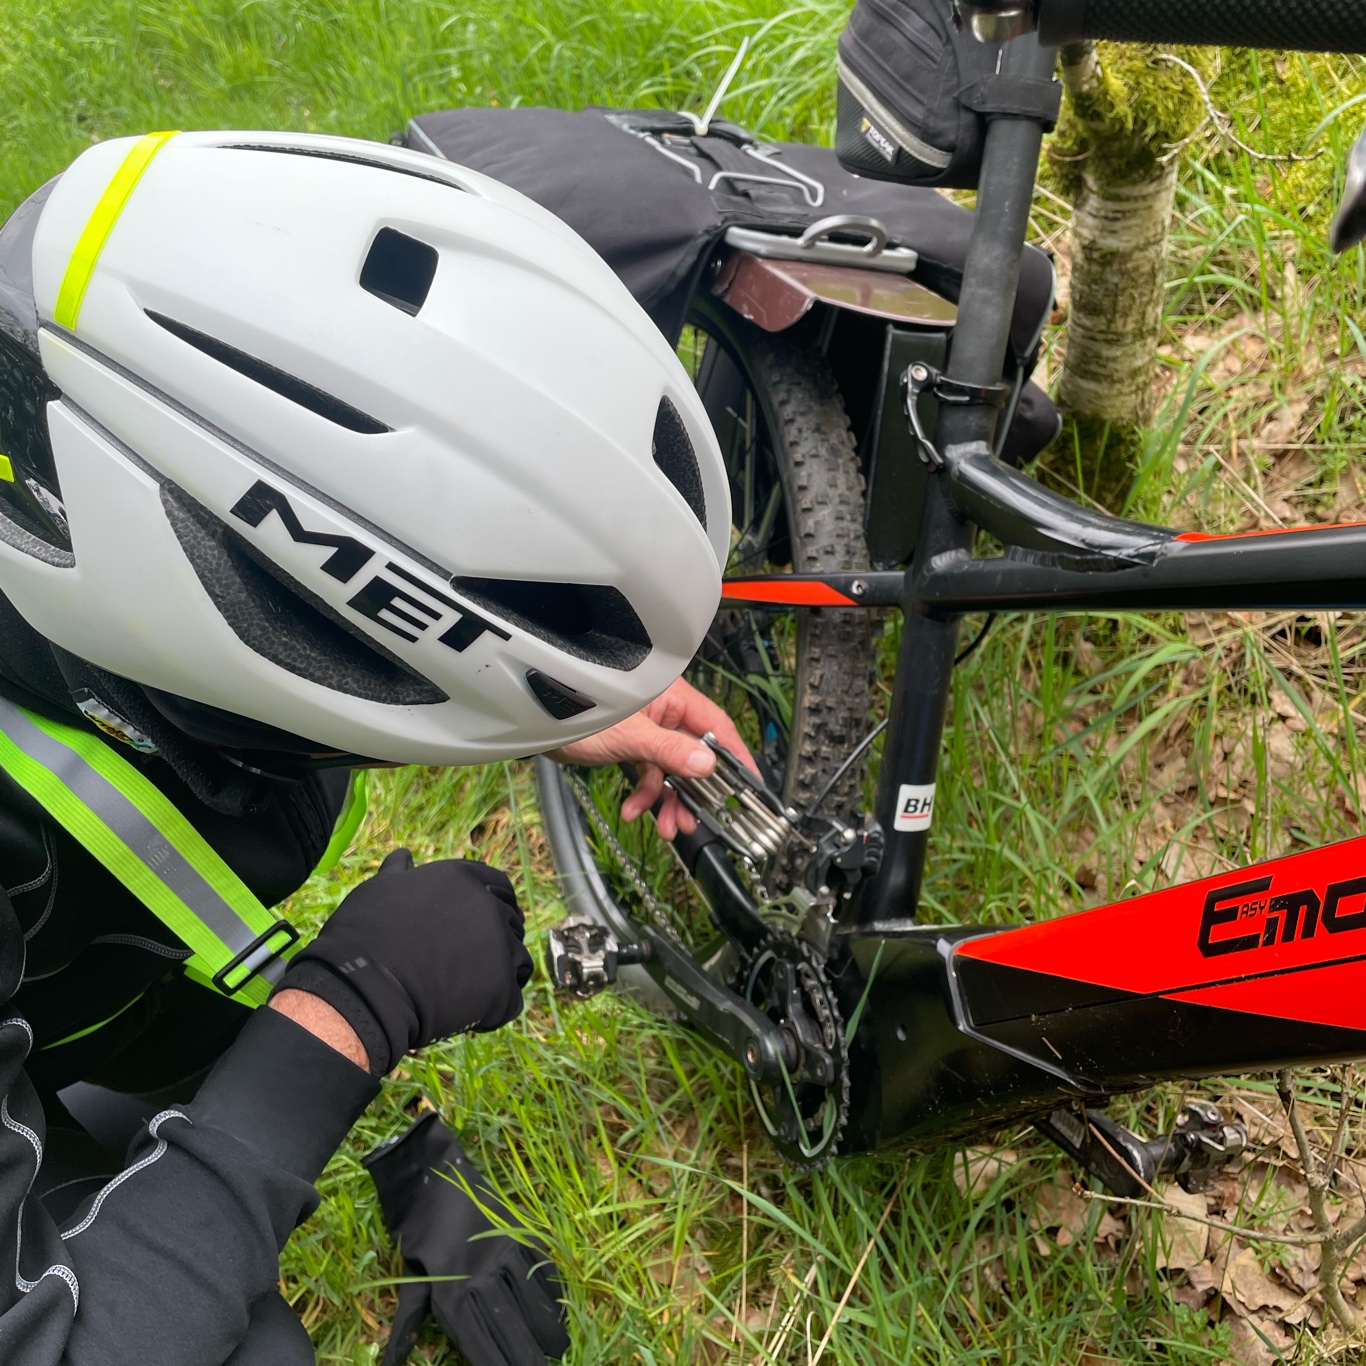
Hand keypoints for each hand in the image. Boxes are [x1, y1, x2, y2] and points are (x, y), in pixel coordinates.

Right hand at [271, 849, 532, 1074]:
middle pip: (512, 923)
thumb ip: (400, 873)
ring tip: (468, 993)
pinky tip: (465, 1015)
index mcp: (463, 878)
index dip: (496, 906)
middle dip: (498, 942)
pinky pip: (512, 1001)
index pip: (499, 886)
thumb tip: (403, 856)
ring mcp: (499, 945)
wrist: (361, 987)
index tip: (485, 925)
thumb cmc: (362, 936)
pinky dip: (494, 1011)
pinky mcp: (502, 987)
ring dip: (500, 977)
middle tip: (471, 965)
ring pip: (518, 961)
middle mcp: (488, 906)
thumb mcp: (378, 890)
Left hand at [364, 1113, 568, 1365]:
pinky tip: (558, 1308)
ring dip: (547, 1328)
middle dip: (526, 1355)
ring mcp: (502, 1251)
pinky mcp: (517, 1231)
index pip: (477, 1342)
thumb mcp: (408, 1280)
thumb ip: (407, 1326)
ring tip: (559, 1349)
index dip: (495, 1363)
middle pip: (508, 1326)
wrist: (431, 1176)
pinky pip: (539, 1264)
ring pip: (530, 1299)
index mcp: (449, 1294)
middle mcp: (479, 1276)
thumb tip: (390, 1363)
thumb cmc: (417, 1233)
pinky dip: (551, 1288)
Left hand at [548, 678, 758, 839]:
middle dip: (696, 792)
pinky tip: (633, 812)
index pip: (718, 727)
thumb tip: (708, 767)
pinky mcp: (631, 744)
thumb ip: (670, 752)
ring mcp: (649, 729)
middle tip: (700, 820)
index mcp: (674, 697)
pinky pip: (648, 773)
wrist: (535, 720)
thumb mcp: (630, 736)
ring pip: (672, 770)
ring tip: (668, 829)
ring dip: (671, 801)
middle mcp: (666, 711)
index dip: (736, 757)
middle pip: (696, 754)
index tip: (750, 786)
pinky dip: (644, 795)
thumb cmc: (580, 713)